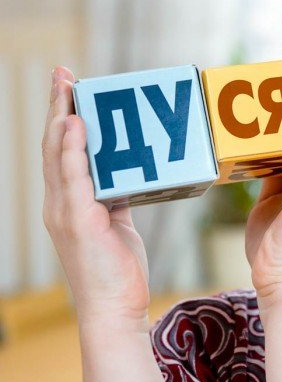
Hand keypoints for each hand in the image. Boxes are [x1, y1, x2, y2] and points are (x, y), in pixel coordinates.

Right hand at [42, 67, 150, 328]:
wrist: (114, 307)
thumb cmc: (116, 268)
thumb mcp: (115, 222)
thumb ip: (114, 195)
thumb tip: (125, 171)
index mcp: (69, 201)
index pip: (62, 151)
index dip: (63, 118)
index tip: (69, 88)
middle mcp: (60, 202)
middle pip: (56, 145)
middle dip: (59, 107)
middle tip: (63, 74)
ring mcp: (65, 211)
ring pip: (59, 155)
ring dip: (63, 118)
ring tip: (69, 87)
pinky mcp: (78, 221)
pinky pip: (74, 178)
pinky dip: (73, 150)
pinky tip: (77, 126)